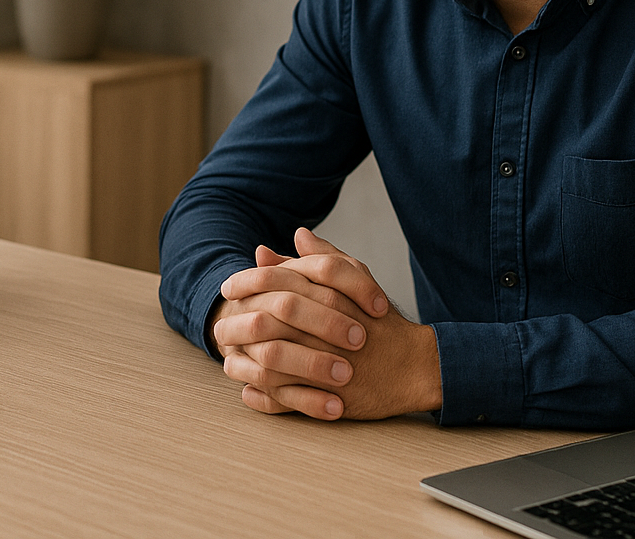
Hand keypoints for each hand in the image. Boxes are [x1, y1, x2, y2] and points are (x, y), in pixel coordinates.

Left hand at [212, 228, 441, 420]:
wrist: (413, 366)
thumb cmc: (381, 322)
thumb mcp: (356, 281)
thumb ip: (322, 259)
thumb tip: (292, 236)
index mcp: (329, 295)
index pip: (277, 280)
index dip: (247, 281)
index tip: (227, 286)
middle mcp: (326, 328)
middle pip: (268, 319)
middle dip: (239, 321)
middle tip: (220, 325)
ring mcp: (327, 364)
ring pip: (271, 360)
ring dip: (245, 360)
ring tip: (229, 358)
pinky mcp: (329, 397)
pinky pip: (285, 398)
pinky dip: (262, 396)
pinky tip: (248, 389)